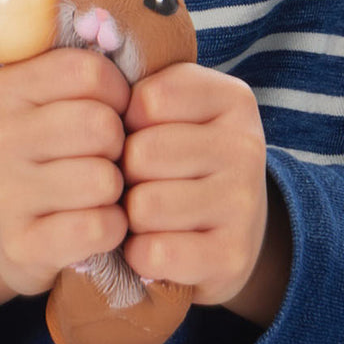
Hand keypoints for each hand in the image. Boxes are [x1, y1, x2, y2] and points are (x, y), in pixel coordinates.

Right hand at [0, 49, 130, 323]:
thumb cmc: (46, 143)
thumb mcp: (47, 94)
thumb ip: (82, 60)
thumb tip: (115, 27)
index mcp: (6, 88)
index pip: (90, 71)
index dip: (118, 91)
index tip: (112, 107)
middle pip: (100, 126)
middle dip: (120, 141)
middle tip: (109, 152)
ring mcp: (5, 195)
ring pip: (103, 180)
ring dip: (118, 187)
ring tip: (103, 186)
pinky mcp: (22, 245)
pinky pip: (98, 228)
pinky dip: (113, 226)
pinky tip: (100, 220)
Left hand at [121, 63, 286, 321]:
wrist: (232, 229)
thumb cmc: (185, 156)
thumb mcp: (175, 108)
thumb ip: (141, 86)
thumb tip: (96, 93)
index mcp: (232, 99)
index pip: (148, 100)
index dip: (127, 121)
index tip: (141, 133)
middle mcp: (246, 146)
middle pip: (142, 154)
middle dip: (125, 172)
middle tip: (139, 181)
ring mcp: (244, 203)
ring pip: (144, 206)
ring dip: (130, 216)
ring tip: (147, 214)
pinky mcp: (232, 257)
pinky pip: (154, 253)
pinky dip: (140, 255)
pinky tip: (154, 246)